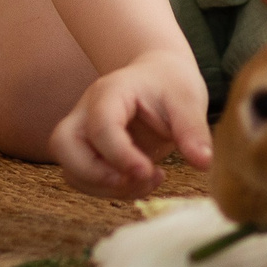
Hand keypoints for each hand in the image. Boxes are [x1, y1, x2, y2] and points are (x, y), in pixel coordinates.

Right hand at [50, 49, 209, 197]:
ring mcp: (81, 132)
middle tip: (137, 178)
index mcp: (110, 92)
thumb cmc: (169, 84)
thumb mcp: (187, 99)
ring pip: (70, 169)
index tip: (149, 172)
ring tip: (150, 179)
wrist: (157, 76)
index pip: (100, 125)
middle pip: (62, 145)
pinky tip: (142, 180)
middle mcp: (86, 111)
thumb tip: (203, 162)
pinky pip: (83, 179)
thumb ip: (193, 130)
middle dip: (94, 174)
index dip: (120, 155)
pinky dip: (108, 190)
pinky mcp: (86, 153)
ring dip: (106, 187)